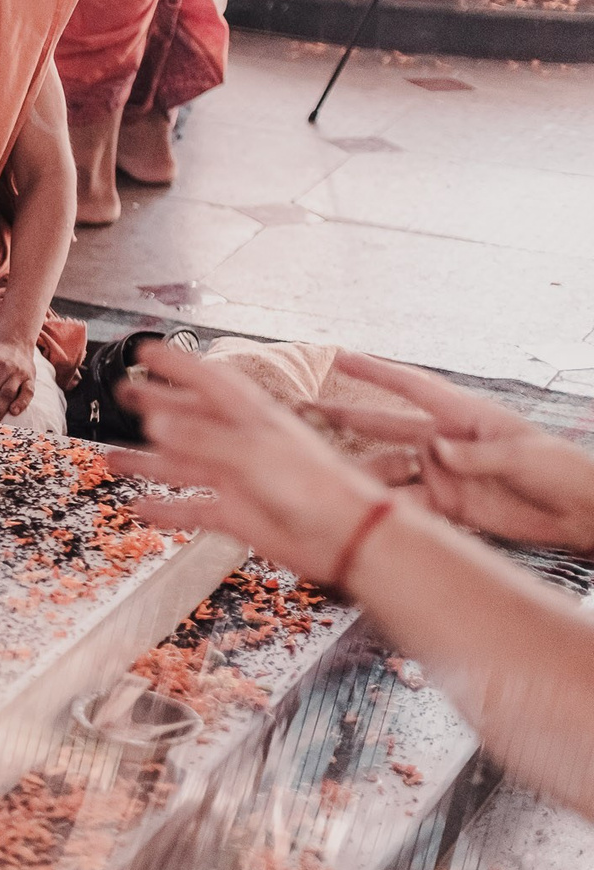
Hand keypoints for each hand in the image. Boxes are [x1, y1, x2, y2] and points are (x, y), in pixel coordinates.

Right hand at [107, 343, 391, 585]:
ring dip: (147, 460)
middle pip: (190, 417)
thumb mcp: (254, 453)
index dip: (176, 364)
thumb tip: (155, 423)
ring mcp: (237, 478)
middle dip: (156, 404)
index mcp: (253, 417)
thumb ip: (202, 439)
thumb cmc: (317, 488)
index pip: (208, 380)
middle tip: (124, 392)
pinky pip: (192, 508)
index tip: (145, 350)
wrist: (347, 537)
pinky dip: (166, 509)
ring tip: (111, 459)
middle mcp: (241, 443)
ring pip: (182, 464)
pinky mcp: (237, 513)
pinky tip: (141, 508)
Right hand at [315, 352, 593, 553]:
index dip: (375, 371)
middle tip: (304, 410)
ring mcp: (442, 474)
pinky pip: (405, 504)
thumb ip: (477, 456)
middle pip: (385, 426)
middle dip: (346, 417)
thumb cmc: (562, 471)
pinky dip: (382, 507)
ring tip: (319, 472)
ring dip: (356, 469)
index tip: (339, 356)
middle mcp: (445, 442)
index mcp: (466, 417)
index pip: (412, 387)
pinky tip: (355, 510)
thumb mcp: (523, 456)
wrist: (580, 513)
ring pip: (387, 468)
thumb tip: (437, 452)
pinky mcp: (446, 505)